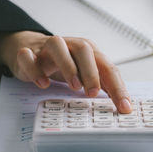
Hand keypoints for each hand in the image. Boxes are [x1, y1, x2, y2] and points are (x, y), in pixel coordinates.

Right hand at [0, 31, 131, 112]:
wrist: (30, 48)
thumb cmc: (64, 62)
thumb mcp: (85, 72)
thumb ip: (103, 84)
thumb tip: (122, 102)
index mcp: (88, 51)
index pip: (107, 66)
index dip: (118, 86)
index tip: (124, 106)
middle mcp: (70, 45)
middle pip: (84, 50)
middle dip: (92, 72)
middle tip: (94, 93)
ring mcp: (48, 48)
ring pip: (58, 46)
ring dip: (68, 66)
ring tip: (74, 87)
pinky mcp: (28, 53)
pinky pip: (28, 56)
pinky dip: (35, 69)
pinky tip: (43, 83)